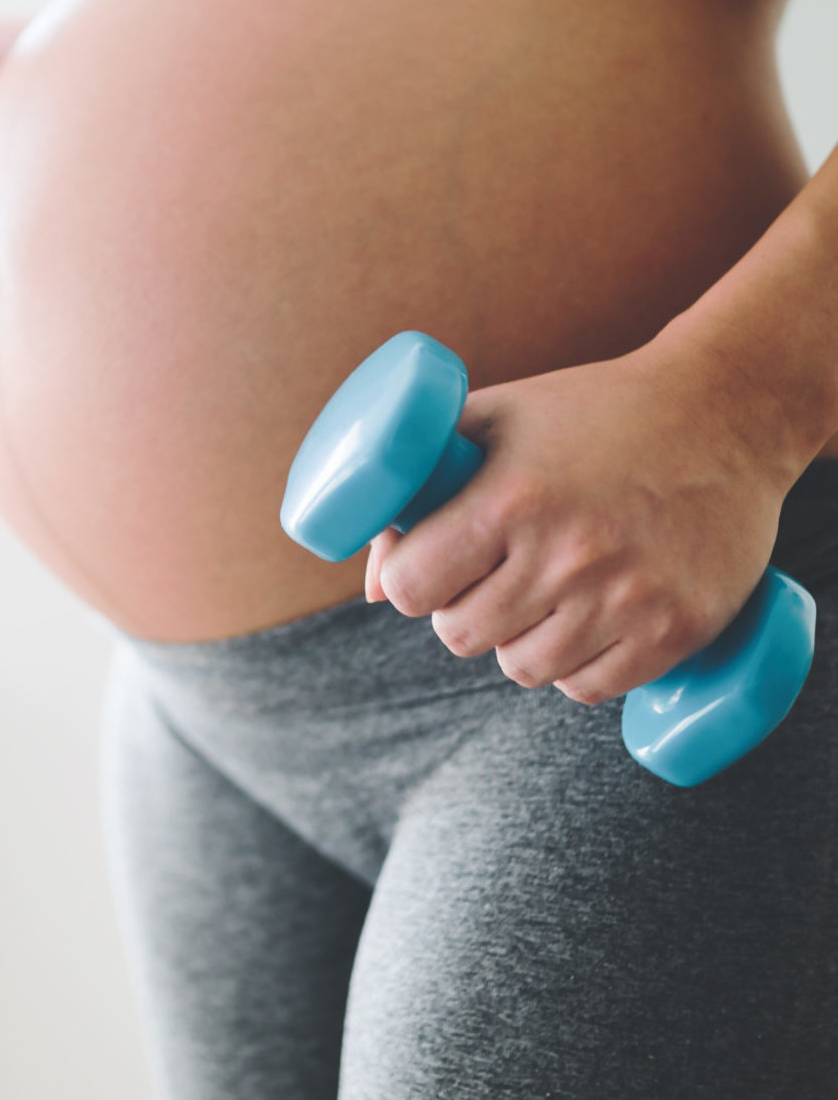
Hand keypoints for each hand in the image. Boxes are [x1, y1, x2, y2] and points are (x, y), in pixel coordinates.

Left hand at [363, 341, 794, 703]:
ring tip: (540, 594)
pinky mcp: (677, 630)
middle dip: (460, 609)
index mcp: (510, 498)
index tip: (430, 567)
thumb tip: (374, 591)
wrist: (725, 411)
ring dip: (517, 641)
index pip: (412, 588)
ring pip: (523, 669)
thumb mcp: (491, 421)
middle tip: (490, 575)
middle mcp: (567, 555)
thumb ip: (414, 490)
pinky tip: (583, 623)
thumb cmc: (588, 411)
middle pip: (460, 636)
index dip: (410, 581)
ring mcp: (627, 598)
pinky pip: (589, 689)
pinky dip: (574, 667)